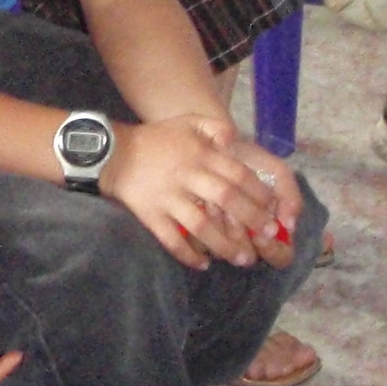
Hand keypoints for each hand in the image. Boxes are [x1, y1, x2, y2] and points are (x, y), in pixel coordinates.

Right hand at [103, 112, 288, 269]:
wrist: (113, 152)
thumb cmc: (157, 139)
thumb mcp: (188, 121)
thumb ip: (216, 126)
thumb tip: (236, 139)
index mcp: (200, 154)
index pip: (238, 174)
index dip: (259, 194)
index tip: (273, 210)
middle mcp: (187, 176)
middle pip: (225, 199)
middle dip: (251, 219)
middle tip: (268, 237)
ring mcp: (168, 197)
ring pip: (201, 225)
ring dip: (224, 244)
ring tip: (242, 259)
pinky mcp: (150, 215)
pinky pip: (171, 239)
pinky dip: (187, 254)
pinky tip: (202, 264)